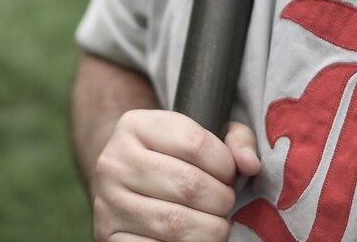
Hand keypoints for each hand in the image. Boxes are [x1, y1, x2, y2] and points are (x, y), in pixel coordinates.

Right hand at [90, 109, 259, 241]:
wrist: (122, 181)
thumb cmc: (172, 156)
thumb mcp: (199, 133)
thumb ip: (233, 139)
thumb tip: (249, 164)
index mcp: (136, 126)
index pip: (195, 143)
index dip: (225, 164)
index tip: (230, 174)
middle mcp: (114, 161)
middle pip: (187, 185)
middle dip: (220, 200)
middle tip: (226, 204)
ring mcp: (107, 201)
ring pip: (175, 223)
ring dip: (210, 229)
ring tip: (216, 224)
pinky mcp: (108, 236)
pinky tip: (194, 239)